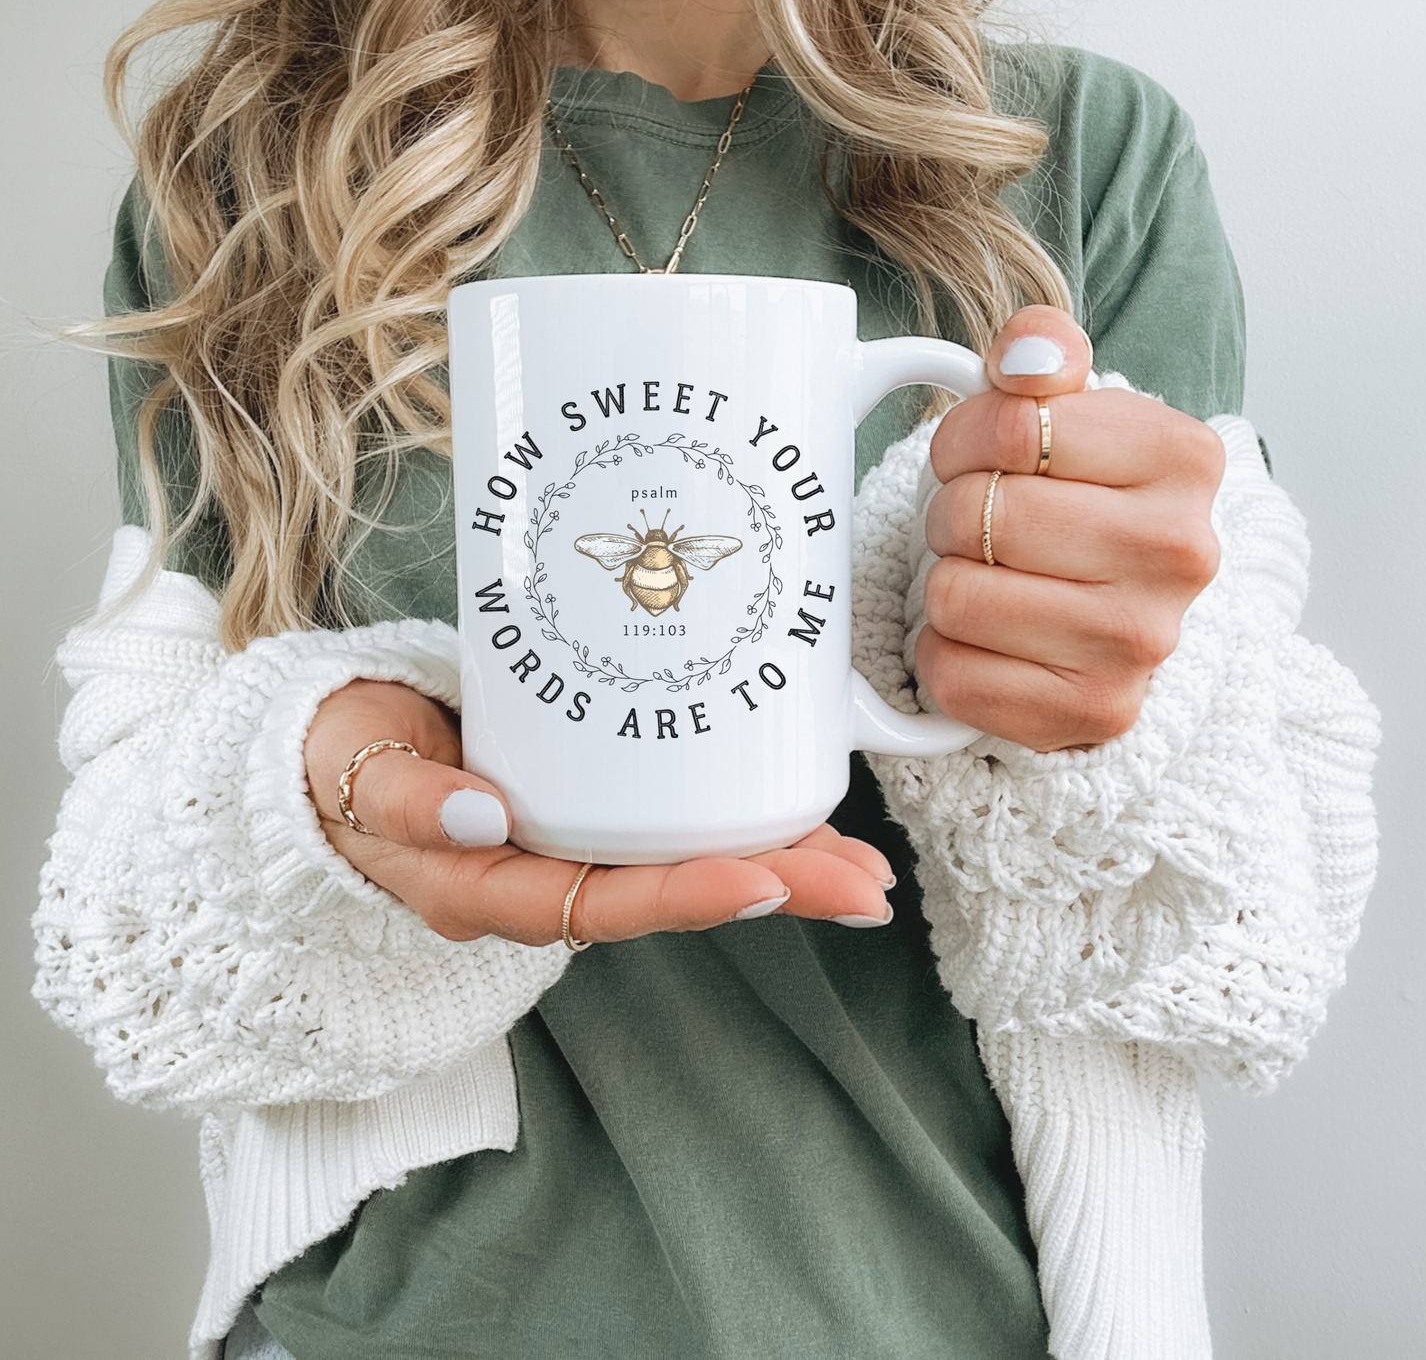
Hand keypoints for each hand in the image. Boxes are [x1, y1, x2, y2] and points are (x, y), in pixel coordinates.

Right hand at [304, 679, 893, 942]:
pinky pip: (673, 822)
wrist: (334, 748)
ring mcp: (574, 843)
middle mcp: (547, 878)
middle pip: (670, 893)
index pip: (600, 904)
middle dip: (773, 888)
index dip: (685, 897)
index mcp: (491, 887)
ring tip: (862, 865)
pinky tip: (802, 813)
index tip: (765, 882)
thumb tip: (481, 814)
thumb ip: (405, 800)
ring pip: (686, 863)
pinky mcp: (591, 801)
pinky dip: (740, 820)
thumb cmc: (342, 765)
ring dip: (778, 863)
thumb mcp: (354, 779)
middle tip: (863, 885)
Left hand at [918, 306, 1225, 751]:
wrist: (1118, 608)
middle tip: (980, 525)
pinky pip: (951, 674)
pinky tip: (989, 640)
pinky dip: (947, 654)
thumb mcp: (1069, 408)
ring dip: (948, 583)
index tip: (983, 457)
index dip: (966, 439)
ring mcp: (1141, 645)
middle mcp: (1180, 554)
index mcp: (1183, 458)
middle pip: (978, 514)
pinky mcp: (1092, 715)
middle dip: (953, 512)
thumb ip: (1042, 351)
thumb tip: (1026, 356)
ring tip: (989, 579)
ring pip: (955, 595)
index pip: (1010, 426)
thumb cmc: (1078, 500)